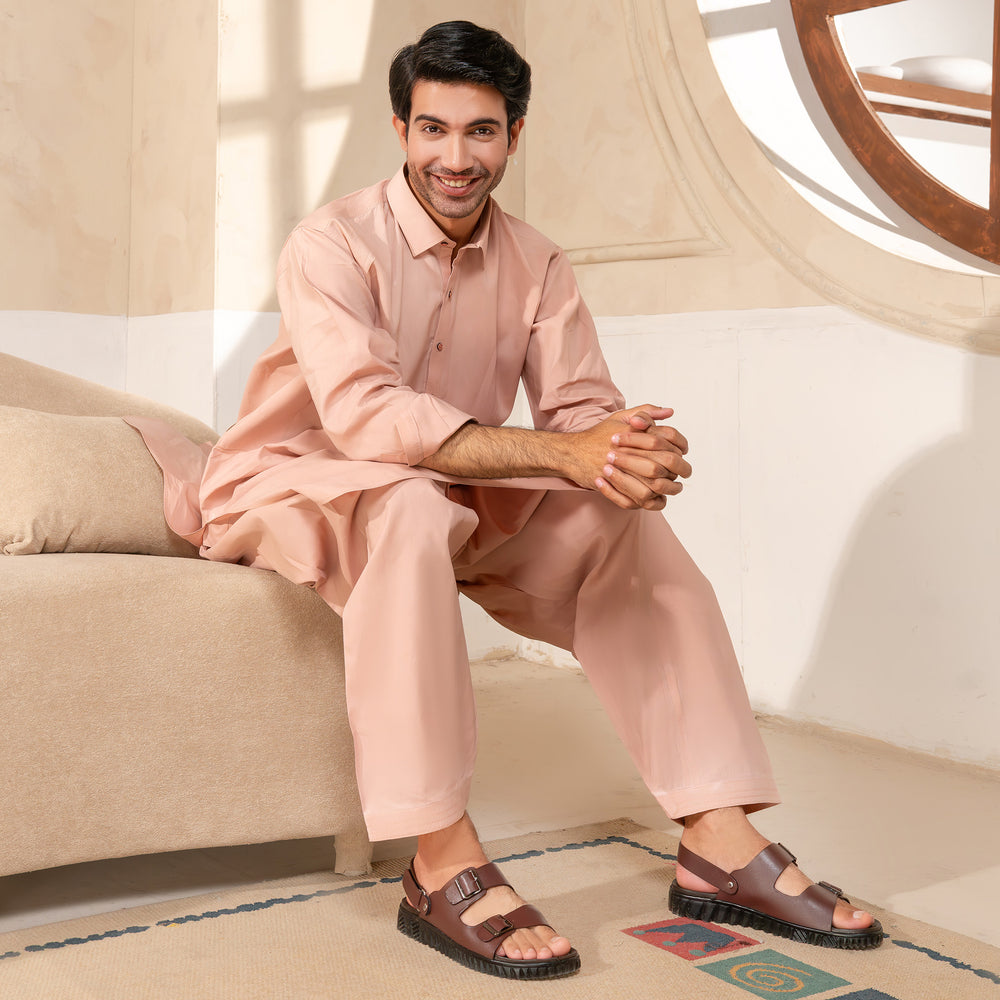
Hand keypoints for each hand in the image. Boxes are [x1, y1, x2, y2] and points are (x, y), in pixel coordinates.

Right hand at [564, 405, 691, 510]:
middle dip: (676, 472)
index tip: (682, 457)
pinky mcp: (610, 487)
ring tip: (671, 489)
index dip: (679, 451)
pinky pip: (633, 500)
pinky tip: (654, 498)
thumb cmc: (598, 435)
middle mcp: (626, 452)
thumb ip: (646, 411)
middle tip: (682, 476)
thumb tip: (670, 412)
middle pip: (662, 465)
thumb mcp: (621, 417)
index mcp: (633, 434)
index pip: (666, 441)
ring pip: (651, 487)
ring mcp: (617, 471)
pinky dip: (646, 502)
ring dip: (665, 490)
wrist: (571, 452)